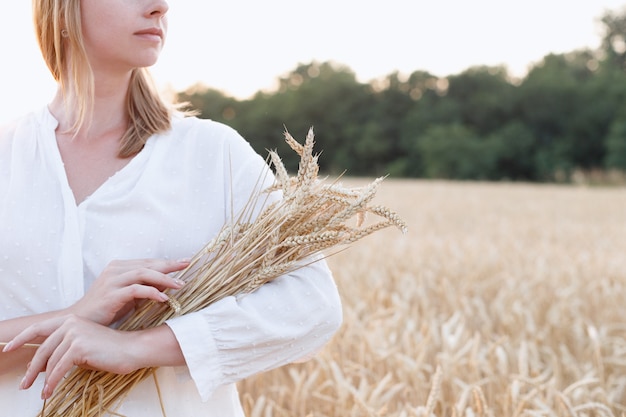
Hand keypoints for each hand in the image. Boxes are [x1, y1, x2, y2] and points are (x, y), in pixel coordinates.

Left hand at [4, 314, 146, 398]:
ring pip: (50, 362)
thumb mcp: (83, 347)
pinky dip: (52, 383)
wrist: (132, 350)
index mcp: (70, 320)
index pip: (39, 328)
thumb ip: (63, 351)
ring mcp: (74, 333)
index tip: (8, 349)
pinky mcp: (79, 347)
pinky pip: (59, 369)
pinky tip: (50, 391)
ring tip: (42, 393)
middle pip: (42, 349)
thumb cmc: (110, 351)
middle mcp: (70, 323)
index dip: (21, 338)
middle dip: (31, 370)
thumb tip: (41, 366)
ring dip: (44, 381)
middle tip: (24, 384)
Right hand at [67, 258, 188, 324]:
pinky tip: (164, 298)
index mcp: (119, 267)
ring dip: (164, 278)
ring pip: (143, 273)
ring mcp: (112, 281)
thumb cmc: (105, 310)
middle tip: (187, 264)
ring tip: (180, 284)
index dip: (166, 262)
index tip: (184, 262)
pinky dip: (152, 292)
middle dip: (170, 264)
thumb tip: (166, 284)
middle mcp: (115, 270)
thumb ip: (144, 288)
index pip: (148, 262)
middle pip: (148, 264)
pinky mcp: (111, 295)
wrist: (79, 323)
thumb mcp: (128, 296)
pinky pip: (136, 290)